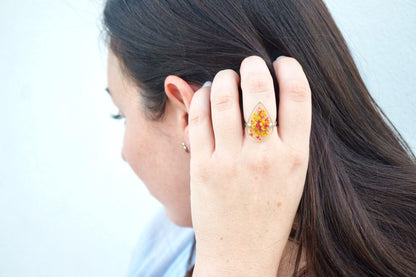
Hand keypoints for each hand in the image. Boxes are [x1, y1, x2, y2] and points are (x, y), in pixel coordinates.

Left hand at [188, 56, 311, 275]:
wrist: (240, 255)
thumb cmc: (270, 215)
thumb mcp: (293, 178)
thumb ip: (286, 139)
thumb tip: (272, 93)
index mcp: (295, 158)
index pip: (299, 95)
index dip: (290, 69)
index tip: (281, 62)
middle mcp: (265, 156)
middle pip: (259, 89)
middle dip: (253, 65)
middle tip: (250, 63)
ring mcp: (231, 161)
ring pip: (224, 97)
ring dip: (224, 77)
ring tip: (225, 77)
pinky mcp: (202, 167)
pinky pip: (199, 118)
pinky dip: (201, 97)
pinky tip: (205, 94)